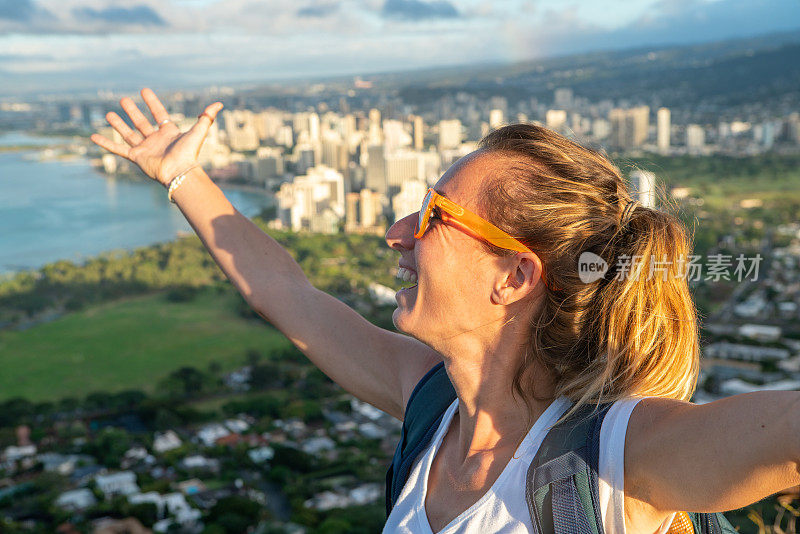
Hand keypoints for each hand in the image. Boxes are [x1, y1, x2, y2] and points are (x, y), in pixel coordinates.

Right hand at [90, 87, 222, 185]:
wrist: (179, 172)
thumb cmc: (189, 153)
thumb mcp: (199, 131)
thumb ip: (207, 117)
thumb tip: (220, 104)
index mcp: (169, 133)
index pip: (159, 114)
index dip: (153, 103)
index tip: (144, 91)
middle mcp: (156, 140)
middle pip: (142, 123)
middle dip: (133, 111)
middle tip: (123, 99)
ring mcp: (145, 149)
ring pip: (129, 134)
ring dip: (119, 124)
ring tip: (108, 113)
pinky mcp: (136, 157)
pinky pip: (118, 149)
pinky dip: (106, 143)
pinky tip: (93, 136)